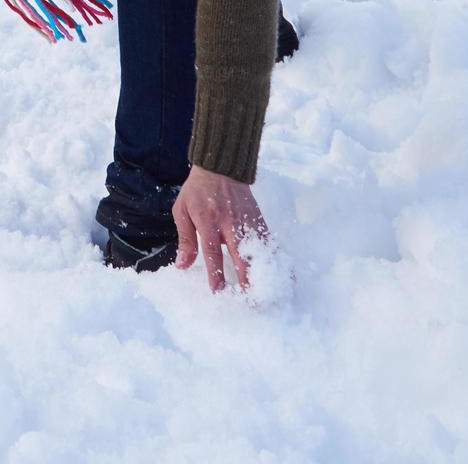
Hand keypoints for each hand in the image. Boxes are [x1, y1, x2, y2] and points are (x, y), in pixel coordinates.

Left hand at [172, 167, 271, 295]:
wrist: (221, 167)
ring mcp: (248, 221)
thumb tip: (183, 265)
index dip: (216, 272)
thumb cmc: (198, 191)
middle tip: (250, 300)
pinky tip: (284, 274)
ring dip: (264, 273)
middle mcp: (231, 223)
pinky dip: (276, 258)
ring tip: (270, 293)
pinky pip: (269, 242)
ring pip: (259, 251)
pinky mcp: (259, 220)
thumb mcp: (183, 210)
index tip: (219, 291)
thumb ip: (186, 239)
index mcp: (208, 220)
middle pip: (241, 255)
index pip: (213, 251)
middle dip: (246, 279)